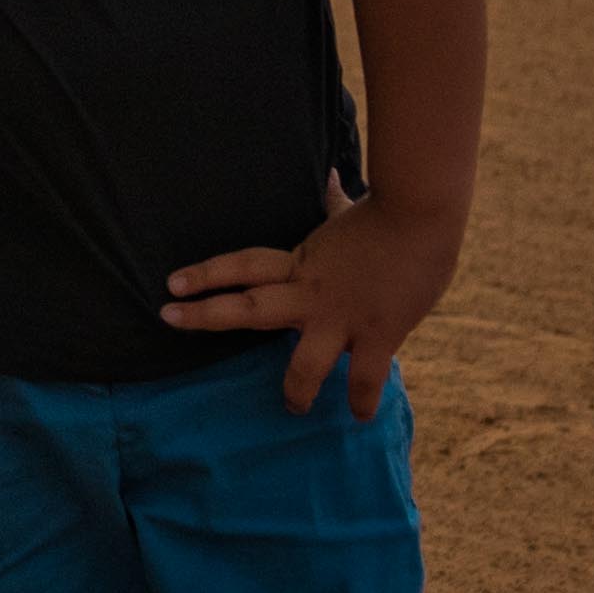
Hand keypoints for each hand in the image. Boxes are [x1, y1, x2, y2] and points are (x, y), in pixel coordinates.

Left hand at [162, 170, 460, 416]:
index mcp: (302, 262)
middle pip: (249, 307)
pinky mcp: (378, 334)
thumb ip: (334, 202)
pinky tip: (359, 417)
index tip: (172, 283)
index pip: (243, 265)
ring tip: (292, 408)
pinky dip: (362, 400)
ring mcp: (342, 316)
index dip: (207, 272)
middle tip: (169, 319)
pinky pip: (366, 377)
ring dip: (296, 389)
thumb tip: (331, 175)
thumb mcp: (350, 211)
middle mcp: (311, 292)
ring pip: (305, 362)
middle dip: (206, 316)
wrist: (424, 214)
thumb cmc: (389, 213)